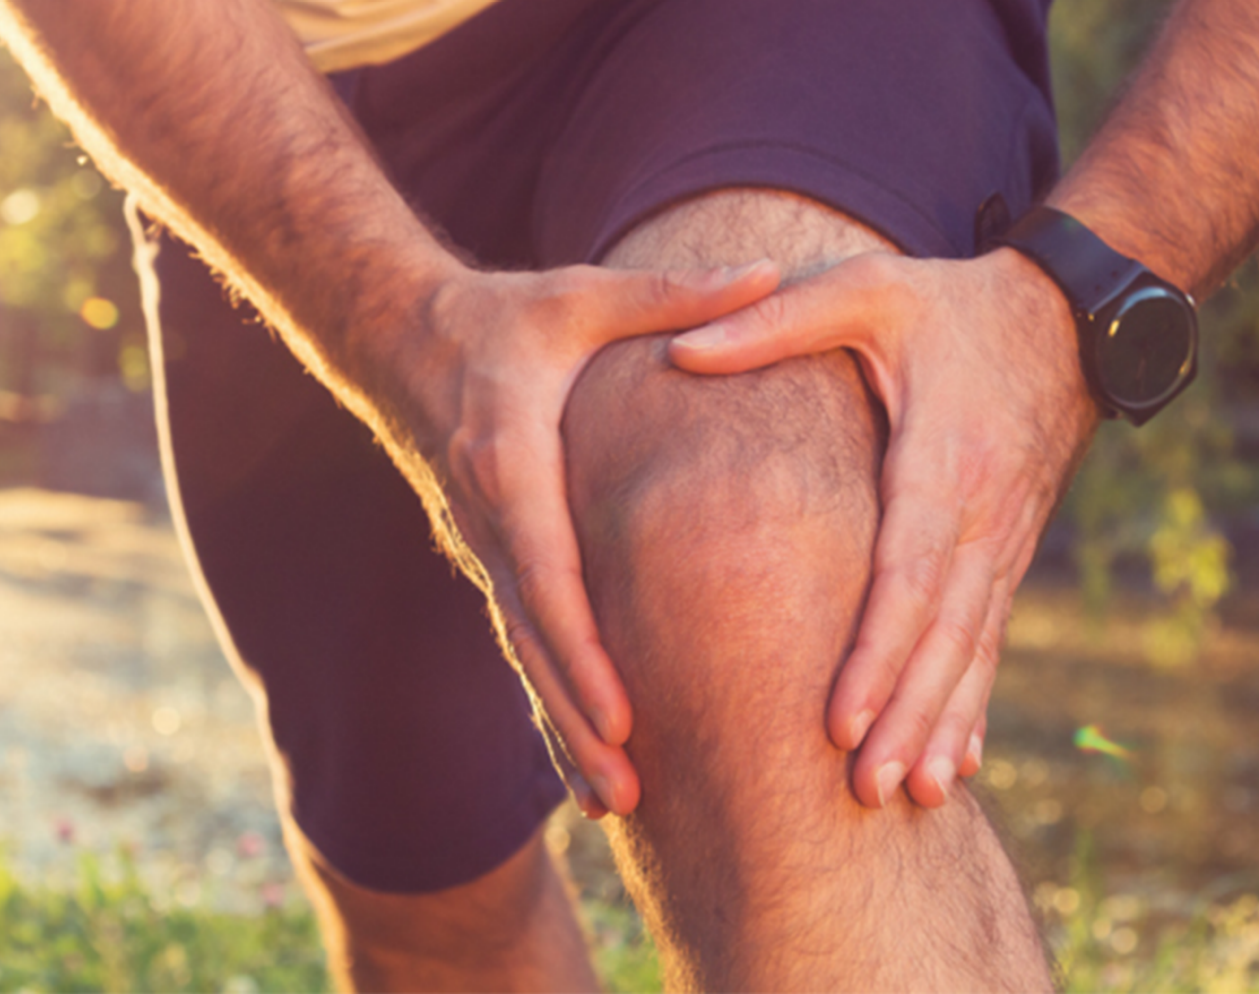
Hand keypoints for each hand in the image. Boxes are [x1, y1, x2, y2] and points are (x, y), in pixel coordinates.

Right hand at [361, 258, 781, 816]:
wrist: (400, 337)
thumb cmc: (504, 316)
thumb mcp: (584, 294)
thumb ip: (674, 294)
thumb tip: (772, 271)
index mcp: (511, 460)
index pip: (546, 570)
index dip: (581, 648)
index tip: (622, 713)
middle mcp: (489, 518)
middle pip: (533, 637)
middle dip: (576, 719)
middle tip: (628, 795)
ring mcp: (482, 546)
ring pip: (523, 653)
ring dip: (562, 729)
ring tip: (615, 803)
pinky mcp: (488, 557)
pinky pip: (521, 639)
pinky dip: (550, 698)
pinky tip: (584, 753)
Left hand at [667, 249, 1097, 807]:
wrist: (1061, 320)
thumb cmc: (949, 305)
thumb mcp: (864, 291)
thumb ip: (774, 321)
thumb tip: (678, 353)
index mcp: (943, 459)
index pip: (909, 574)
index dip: (875, 652)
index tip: (837, 719)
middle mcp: (984, 515)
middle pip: (944, 633)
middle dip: (906, 714)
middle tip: (865, 789)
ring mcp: (1004, 541)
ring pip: (973, 649)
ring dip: (942, 723)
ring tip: (910, 795)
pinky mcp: (1007, 553)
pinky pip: (990, 638)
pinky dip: (973, 702)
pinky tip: (959, 760)